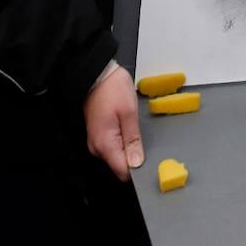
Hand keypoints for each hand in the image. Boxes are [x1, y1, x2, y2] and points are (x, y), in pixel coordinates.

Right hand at [84, 65, 143, 180]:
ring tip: (135, 130)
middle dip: (134, 158)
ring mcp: (96, 142)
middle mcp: (97, 148)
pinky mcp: (98, 135)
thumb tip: (136, 163)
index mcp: (105, 144)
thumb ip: (133, 140)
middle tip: (144, 139)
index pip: (122, 172)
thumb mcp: (129, 113)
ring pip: (116, 156)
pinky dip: (123, 142)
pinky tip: (128, 129)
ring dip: (128, 149)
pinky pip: (113, 147)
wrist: (98, 74)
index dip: (137, 169)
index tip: (150, 159)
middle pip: (119, 165)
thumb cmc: (113, 89)